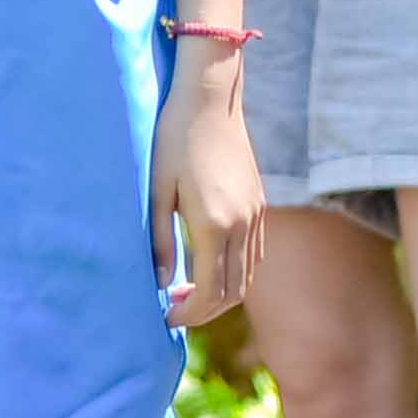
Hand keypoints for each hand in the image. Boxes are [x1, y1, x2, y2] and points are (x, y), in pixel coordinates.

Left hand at [152, 44, 258, 326]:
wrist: (210, 99)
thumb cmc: (175, 140)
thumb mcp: (157, 191)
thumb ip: (158, 241)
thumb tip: (162, 285)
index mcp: (213, 223)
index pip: (209, 291)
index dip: (189, 314)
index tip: (165, 318)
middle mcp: (241, 224)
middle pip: (232, 292)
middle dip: (204, 311)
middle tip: (175, 311)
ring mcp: (255, 214)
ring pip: (247, 276)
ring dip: (221, 295)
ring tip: (190, 294)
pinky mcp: (260, 204)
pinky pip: (254, 255)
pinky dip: (236, 273)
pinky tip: (211, 268)